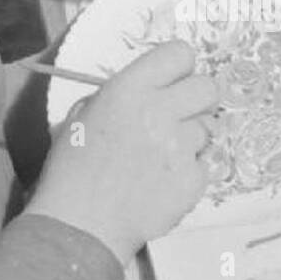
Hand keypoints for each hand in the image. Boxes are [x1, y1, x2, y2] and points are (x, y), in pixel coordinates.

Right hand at [26, 41, 218, 262]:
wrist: (81, 225)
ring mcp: (180, 147)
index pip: (180, 53)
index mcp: (129, 90)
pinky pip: (203, 165)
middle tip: (179, 117)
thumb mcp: (83, 116)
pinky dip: (187, 173)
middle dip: (197, 99)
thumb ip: (120, 95)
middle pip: (208, 87)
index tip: (173, 81)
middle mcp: (159, 112)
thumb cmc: (72, 170)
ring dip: (189, 140)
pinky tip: (161, 184)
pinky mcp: (193, 179)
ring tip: (157, 161)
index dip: (179, 67)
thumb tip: (150, 88)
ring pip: (206, 129)